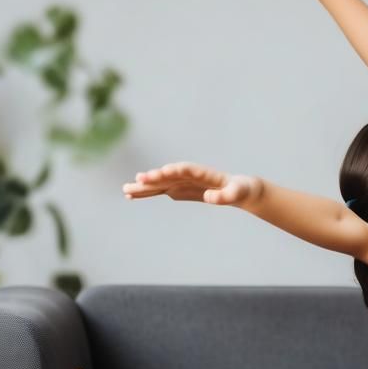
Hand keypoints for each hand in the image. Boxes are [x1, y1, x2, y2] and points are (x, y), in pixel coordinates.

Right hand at [121, 162, 256, 205]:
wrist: (239, 189)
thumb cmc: (241, 190)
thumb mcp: (238, 194)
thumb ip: (225, 196)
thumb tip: (211, 198)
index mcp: (205, 174)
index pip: (186, 170)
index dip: (173, 171)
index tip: (160, 173)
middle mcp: (189, 175)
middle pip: (168, 176)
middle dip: (153, 179)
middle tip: (135, 183)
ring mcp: (182, 182)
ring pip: (160, 183)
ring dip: (144, 187)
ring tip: (126, 191)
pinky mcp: (178, 189)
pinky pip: (160, 190)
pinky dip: (148, 193)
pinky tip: (132, 195)